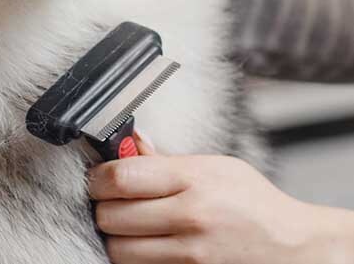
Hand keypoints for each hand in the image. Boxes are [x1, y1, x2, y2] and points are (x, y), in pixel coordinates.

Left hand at [89, 146, 353, 263]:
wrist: (294, 249)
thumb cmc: (253, 203)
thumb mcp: (214, 167)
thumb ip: (165, 159)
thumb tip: (130, 142)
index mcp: (192, 180)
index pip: (120, 177)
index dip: (98, 178)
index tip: (98, 178)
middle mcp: (189, 217)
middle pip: (111, 216)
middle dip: (103, 207)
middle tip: (109, 202)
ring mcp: (190, 255)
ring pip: (118, 250)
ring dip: (116, 237)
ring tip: (127, 226)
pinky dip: (135, 258)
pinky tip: (144, 246)